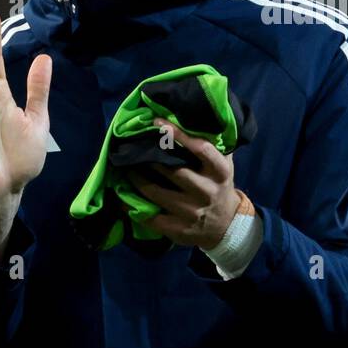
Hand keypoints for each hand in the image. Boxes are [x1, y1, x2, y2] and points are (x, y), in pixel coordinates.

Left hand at [128, 120, 239, 248]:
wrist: (225, 225)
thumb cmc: (218, 185)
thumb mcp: (223, 165)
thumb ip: (211, 144)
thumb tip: (189, 118)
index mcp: (220, 172)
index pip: (201, 149)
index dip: (179, 134)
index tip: (157, 123)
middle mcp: (207, 191)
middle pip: (173, 171)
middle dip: (150, 159)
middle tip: (131, 148)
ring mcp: (192, 212)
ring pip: (157, 193)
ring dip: (137, 179)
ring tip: (125, 168)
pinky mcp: (179, 229)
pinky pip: (151, 217)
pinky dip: (133, 207)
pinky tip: (122, 197)